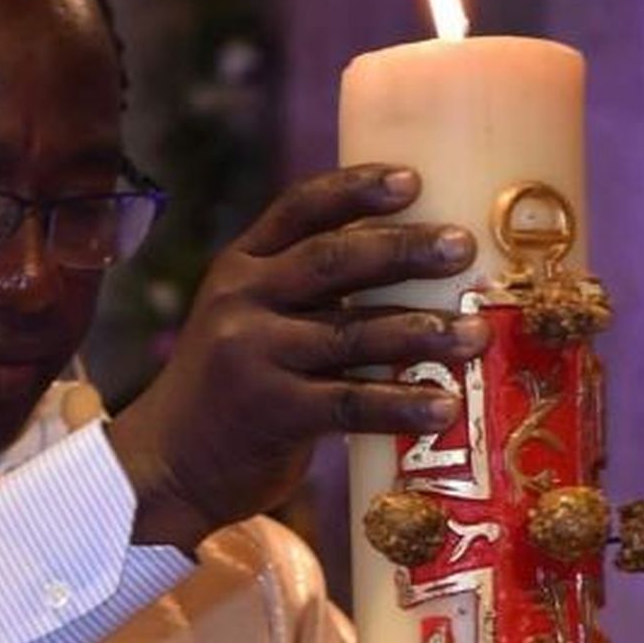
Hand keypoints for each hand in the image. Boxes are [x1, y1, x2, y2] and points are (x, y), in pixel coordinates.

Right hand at [105, 165, 489, 553]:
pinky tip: (444, 406)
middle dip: (404, 250)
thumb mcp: (246, 317)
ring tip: (477, 333)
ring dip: (422, 331)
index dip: (355, 189)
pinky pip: (349, 403)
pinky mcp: (270, 411)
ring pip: (351, 332)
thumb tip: (413, 267)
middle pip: (333, 261)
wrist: (166, 463)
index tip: (411, 179)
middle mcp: (241, 300)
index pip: (299, 209)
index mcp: (240, 265)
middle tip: (461, 247)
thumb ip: (303, 291)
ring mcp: (252, 355)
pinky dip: (401, 404)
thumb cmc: (230, 385)